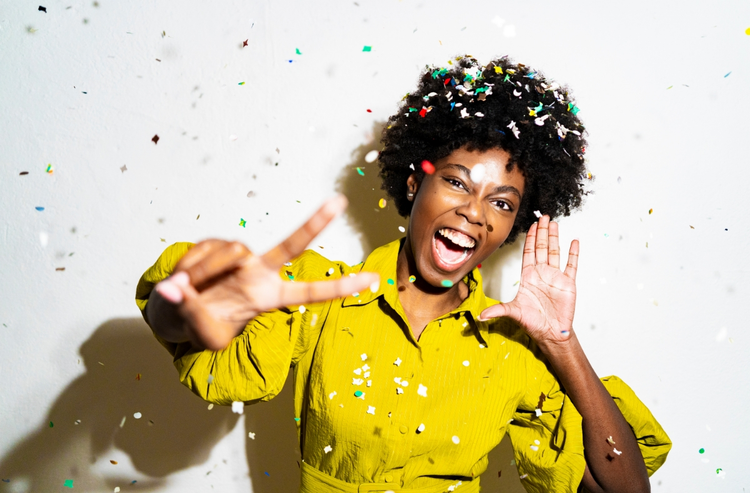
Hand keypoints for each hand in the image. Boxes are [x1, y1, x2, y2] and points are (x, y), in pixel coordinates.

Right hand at [153, 195, 379, 349]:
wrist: (176, 312)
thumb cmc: (200, 326)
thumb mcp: (203, 334)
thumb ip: (192, 312)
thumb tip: (174, 288)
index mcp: (269, 298)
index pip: (310, 293)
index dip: (340, 288)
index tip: (372, 280)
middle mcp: (260, 272)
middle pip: (292, 246)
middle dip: (315, 223)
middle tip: (340, 202)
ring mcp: (239, 256)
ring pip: (229, 254)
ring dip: (203, 274)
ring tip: (187, 291)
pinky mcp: (216, 244)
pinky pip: (204, 253)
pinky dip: (189, 268)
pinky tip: (181, 279)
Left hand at [479, 216, 578, 345]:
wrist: (550, 333)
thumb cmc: (532, 322)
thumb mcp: (513, 313)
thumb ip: (498, 310)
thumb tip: (480, 316)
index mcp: (529, 276)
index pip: (529, 252)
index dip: (530, 238)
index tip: (531, 226)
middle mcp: (542, 273)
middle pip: (542, 247)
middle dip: (542, 232)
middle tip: (543, 216)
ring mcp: (555, 277)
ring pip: (555, 252)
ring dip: (555, 238)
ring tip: (554, 223)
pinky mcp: (568, 283)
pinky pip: (571, 265)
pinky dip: (573, 253)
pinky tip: (574, 242)